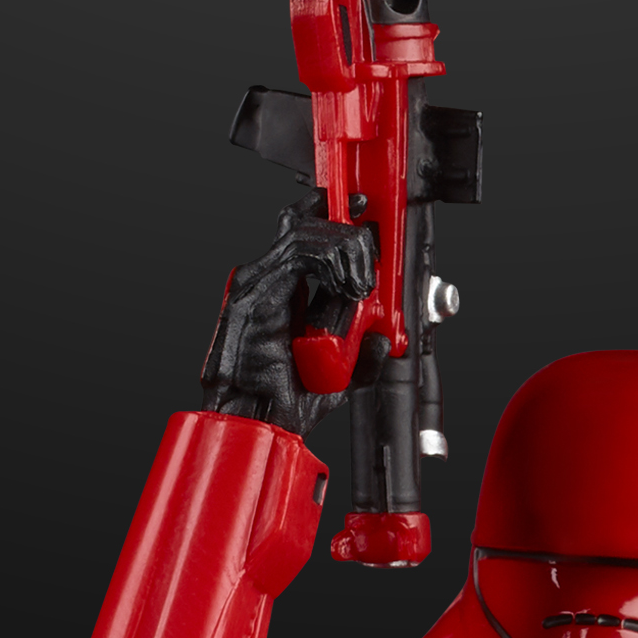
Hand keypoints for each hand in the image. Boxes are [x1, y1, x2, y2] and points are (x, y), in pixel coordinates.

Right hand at [197, 207, 378, 432]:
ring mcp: (257, 281)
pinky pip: (301, 251)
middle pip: (306, 223)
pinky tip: (346, 288)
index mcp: (278, 293)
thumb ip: (360, 356)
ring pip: (306, 231)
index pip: (302, 233)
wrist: (257, 421)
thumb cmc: (283, 404)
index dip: (332, 217)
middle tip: (369, 269)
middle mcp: (265, 280)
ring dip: (346, 251)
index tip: (362, 216)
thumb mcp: (338, 376)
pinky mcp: (257, 289)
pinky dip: (331, 261)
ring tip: (359, 287)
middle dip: (349, 235)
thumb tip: (380, 337)